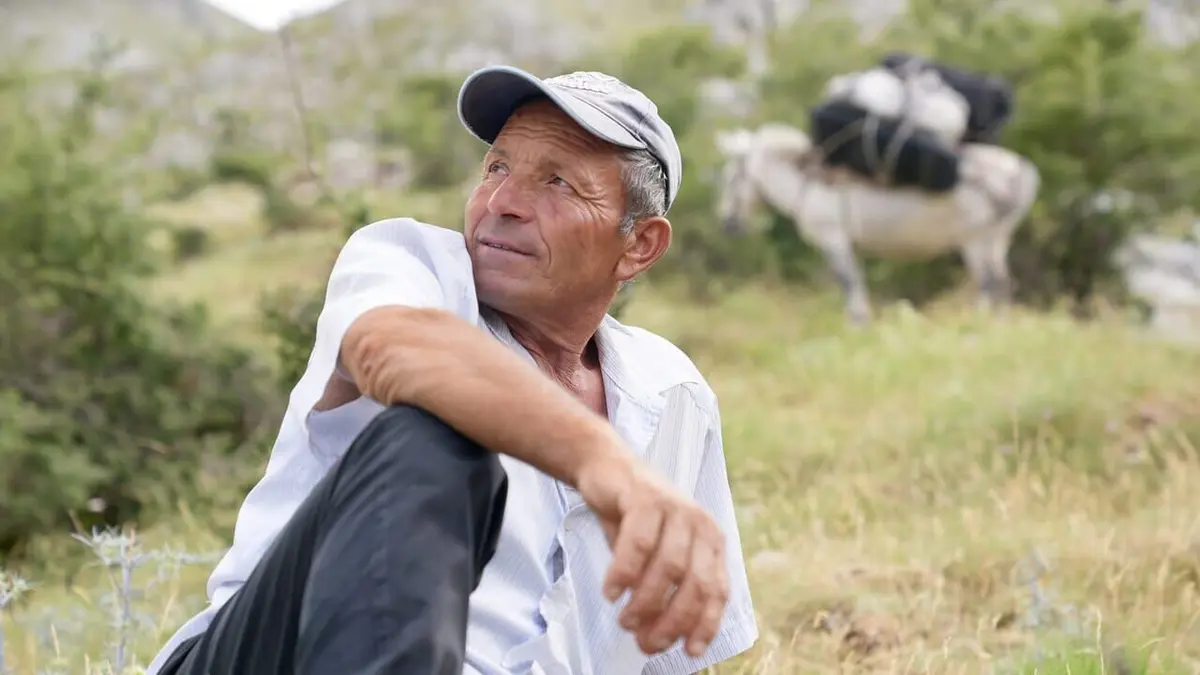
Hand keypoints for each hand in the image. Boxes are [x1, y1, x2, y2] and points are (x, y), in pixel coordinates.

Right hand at [575, 452, 729, 658]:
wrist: (607, 469)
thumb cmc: (632, 519)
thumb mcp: (656, 556)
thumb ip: (663, 591)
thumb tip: (656, 637)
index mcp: (710, 541)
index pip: (717, 591)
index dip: (705, 625)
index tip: (689, 651)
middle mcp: (700, 524)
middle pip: (695, 584)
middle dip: (672, 621)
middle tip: (646, 642)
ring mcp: (675, 508)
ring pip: (668, 567)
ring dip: (645, 602)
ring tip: (626, 621)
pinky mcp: (647, 498)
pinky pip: (639, 544)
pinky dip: (624, 574)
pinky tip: (611, 592)